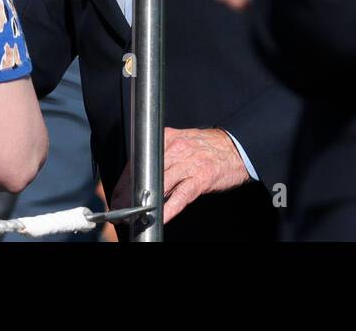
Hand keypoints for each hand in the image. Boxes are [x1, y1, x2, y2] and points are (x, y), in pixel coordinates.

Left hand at [109, 127, 250, 226]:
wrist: (236, 148)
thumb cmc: (208, 147)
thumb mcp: (182, 142)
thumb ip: (163, 154)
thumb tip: (143, 173)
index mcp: (169, 138)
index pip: (139, 158)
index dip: (126, 179)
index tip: (119, 192)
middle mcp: (177, 148)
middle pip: (146, 172)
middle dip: (130, 192)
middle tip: (120, 206)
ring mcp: (189, 164)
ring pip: (160, 184)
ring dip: (145, 202)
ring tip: (135, 214)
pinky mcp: (201, 178)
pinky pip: (181, 196)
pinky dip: (169, 208)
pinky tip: (161, 218)